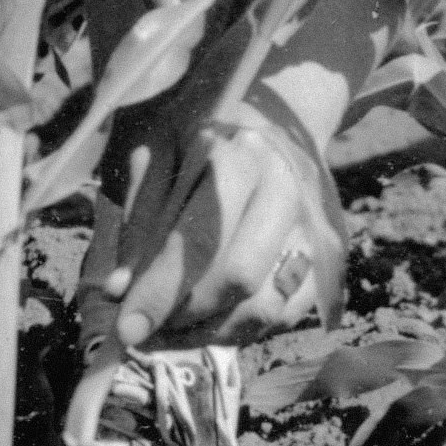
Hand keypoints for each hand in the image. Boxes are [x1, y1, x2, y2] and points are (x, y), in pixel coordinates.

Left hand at [90, 98, 346, 350]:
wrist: (275, 112)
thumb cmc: (203, 129)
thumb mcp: (158, 151)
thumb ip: (141, 221)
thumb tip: (119, 290)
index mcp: (240, 155)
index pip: (198, 242)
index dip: (159, 292)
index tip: (126, 329)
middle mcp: (285, 191)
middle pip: (237, 280)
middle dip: (184, 317)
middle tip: (145, 331)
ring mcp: (313, 225)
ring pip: (264, 307)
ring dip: (209, 333)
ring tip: (166, 332)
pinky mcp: (326, 257)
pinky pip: (283, 313)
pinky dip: (240, 328)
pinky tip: (203, 322)